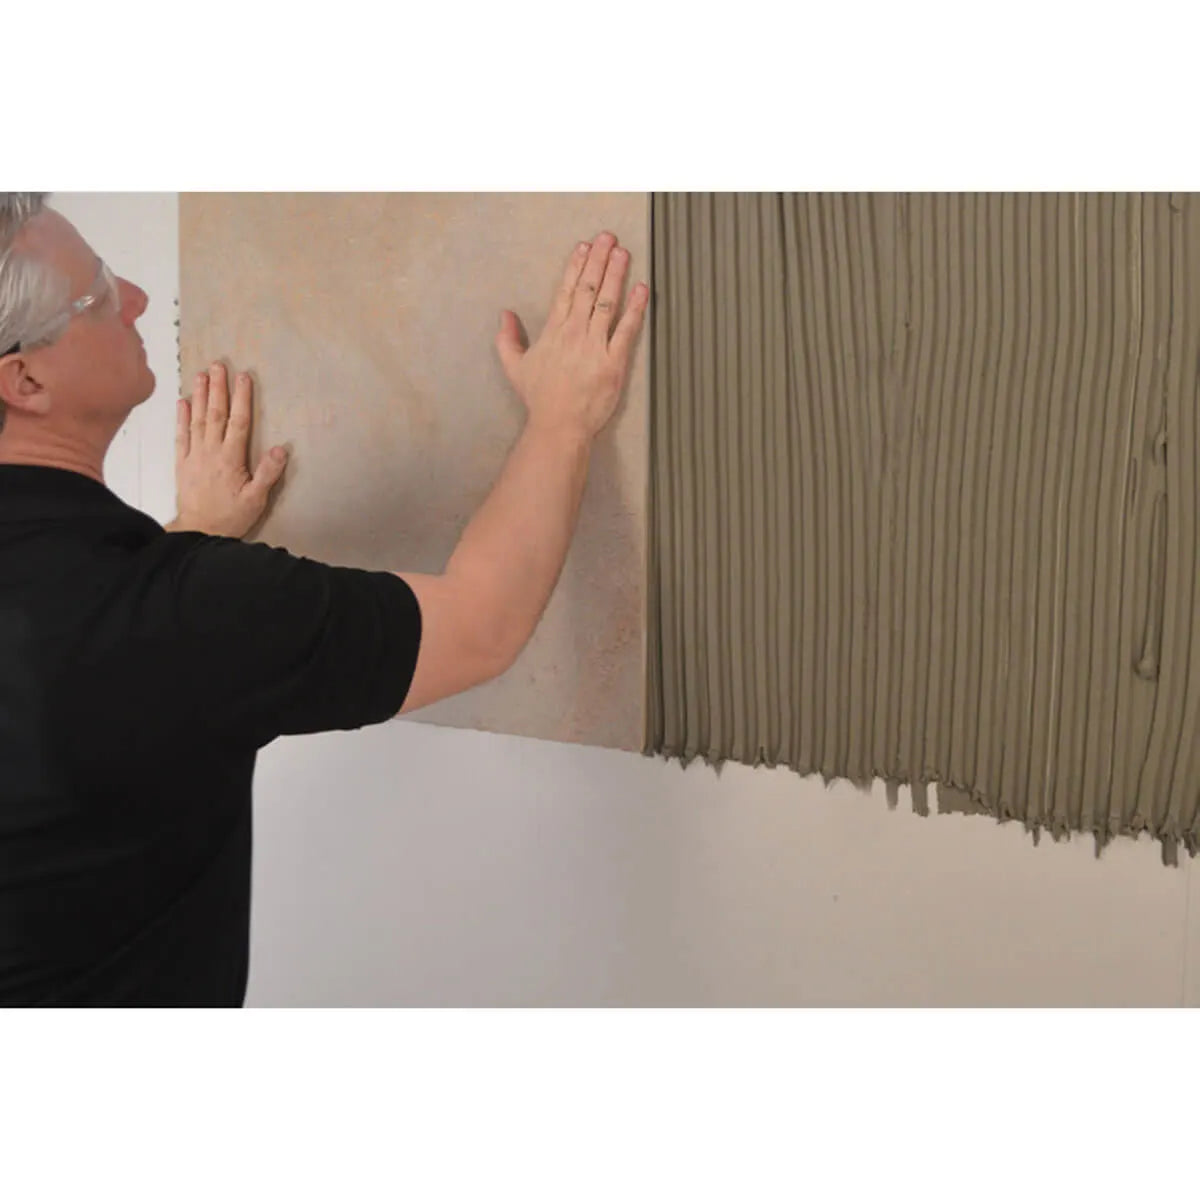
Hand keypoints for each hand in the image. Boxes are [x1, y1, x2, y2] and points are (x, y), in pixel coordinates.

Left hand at [168, 362, 287, 538]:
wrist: (199, 532)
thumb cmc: (231, 517)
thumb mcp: (256, 499)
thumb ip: (267, 474)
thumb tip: (280, 449)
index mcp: (231, 459)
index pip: (238, 422)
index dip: (241, 398)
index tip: (243, 377)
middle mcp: (210, 452)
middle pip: (216, 414)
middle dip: (218, 388)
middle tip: (218, 365)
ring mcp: (194, 456)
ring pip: (197, 419)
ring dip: (201, 395)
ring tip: (202, 374)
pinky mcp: (182, 463)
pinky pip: (181, 435)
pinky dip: (181, 417)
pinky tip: (183, 401)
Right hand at [494, 231, 647, 441]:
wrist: (558, 426)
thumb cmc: (540, 400)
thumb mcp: (515, 367)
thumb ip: (508, 339)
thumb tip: (505, 315)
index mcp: (554, 332)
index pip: (566, 291)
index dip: (576, 266)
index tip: (583, 246)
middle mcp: (574, 333)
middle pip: (588, 288)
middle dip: (598, 260)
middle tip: (608, 237)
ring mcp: (595, 346)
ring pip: (606, 302)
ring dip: (615, 274)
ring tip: (623, 252)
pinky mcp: (613, 362)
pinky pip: (626, 329)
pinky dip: (635, 308)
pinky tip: (641, 289)